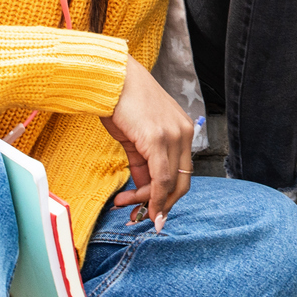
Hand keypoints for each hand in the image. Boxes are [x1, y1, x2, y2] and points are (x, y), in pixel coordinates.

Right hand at [101, 56, 194, 228]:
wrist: (111, 79)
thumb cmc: (121, 103)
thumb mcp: (136, 138)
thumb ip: (143, 164)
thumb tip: (144, 189)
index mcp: (183, 131)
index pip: (182, 172)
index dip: (168, 196)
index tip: (152, 211)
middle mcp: (184, 134)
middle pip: (182, 182)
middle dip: (162, 204)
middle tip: (142, 216)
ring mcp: (173, 136)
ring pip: (170, 183)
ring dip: (149, 203)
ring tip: (124, 206)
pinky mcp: (158, 139)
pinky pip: (160, 177)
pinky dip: (152, 197)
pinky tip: (139, 206)